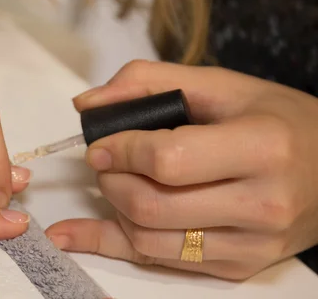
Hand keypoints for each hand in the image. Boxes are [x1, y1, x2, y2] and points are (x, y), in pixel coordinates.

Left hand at [45, 60, 317, 279]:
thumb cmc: (274, 119)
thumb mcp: (220, 85)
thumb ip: (148, 82)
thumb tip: (87, 104)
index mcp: (261, 148)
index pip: (166, 160)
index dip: (119, 150)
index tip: (99, 142)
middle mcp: (261, 205)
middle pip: (151, 206)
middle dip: (110, 180)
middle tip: (105, 161)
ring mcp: (251, 245)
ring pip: (149, 241)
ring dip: (113, 210)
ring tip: (115, 182)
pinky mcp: (238, 267)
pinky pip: (160, 262)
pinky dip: (113, 243)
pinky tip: (77, 234)